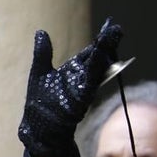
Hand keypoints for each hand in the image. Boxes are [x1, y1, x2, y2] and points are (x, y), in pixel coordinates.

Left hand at [18, 17, 121, 156]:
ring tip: (113, 37)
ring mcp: (81, 89)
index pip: (90, 53)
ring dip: (104, 54)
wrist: (38, 130)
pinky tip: (102, 59)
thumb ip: (43, 53)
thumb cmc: (40, 103)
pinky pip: (90, 83)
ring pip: (96, 69)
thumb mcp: (39, 73)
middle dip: (106, 44)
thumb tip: (41, 32)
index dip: (99, 41)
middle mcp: (80, 79)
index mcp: (72, 71)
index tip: (110, 26)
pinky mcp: (79, 100)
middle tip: (117, 29)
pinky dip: (96, 72)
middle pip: (97, 59)